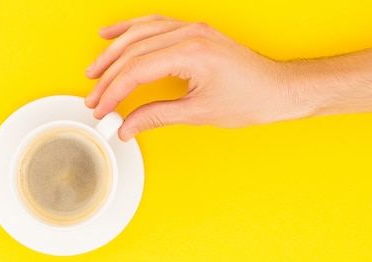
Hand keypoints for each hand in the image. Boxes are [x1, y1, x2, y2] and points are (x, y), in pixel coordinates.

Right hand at [84, 15, 294, 139]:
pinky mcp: (193, 32)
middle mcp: (190, 34)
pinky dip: (131, 31)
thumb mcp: (199, 113)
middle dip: (108, 76)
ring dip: (113, 51)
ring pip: (140, 33)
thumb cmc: (251, 99)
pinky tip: (114, 34)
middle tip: (93, 98)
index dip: (113, 92)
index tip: (101, 109)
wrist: (278, 89)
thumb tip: (128, 126)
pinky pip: (154, 25)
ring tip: (94, 70)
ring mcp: (192, 29)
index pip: (137, 70)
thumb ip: (157, 116)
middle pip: (134, 51)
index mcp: (192, 53)